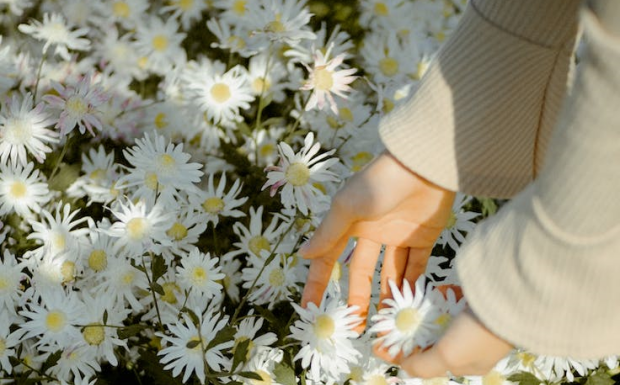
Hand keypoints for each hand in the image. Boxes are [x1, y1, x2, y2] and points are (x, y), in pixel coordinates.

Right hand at [299, 151, 455, 331]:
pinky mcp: (423, 236)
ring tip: (383, 324)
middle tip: (355, 327)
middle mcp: (372, 231)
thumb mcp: (347, 207)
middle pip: (361, 273)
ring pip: (389, 273)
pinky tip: (405, 304)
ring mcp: (398, 235)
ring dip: (385, 296)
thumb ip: (327, 233)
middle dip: (357, 299)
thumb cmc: (379, 181)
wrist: (424, 165)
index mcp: (349, 223)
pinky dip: (411, 284)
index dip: (319, 283)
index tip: (310, 308)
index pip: (330, 259)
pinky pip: (415, 266)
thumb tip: (303, 255)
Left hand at [396, 309, 513, 377]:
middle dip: (426, 331)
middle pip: (443, 341)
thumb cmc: (477, 336)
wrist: (509, 302)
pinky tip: (438, 293)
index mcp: (472, 366)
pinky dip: (446, 300)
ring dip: (435, 313)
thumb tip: (404, 369)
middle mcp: (478, 348)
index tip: (401, 339)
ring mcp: (482, 325)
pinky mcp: (483, 304)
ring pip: (449, 320)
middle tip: (408, 319)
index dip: (419, 354)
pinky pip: (458, 303)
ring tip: (419, 304)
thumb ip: (424, 366)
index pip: (438, 364)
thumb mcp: (447, 356)